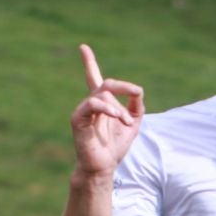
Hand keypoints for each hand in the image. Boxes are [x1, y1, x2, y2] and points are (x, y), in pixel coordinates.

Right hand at [69, 44, 144, 178]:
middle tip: (136, 95)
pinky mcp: (77, 119)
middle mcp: (91, 104)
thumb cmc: (114, 148)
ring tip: (125, 122)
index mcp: (102, 104)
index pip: (94, 78)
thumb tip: (138, 92)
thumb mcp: (133, 125)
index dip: (89, 63)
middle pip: (107, 83)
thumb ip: (137, 107)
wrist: (103, 167)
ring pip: (103, 94)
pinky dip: (107, 108)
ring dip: (119, 108)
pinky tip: (116, 117)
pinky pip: (91, 104)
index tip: (82, 47)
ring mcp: (83, 110)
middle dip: (125, 88)